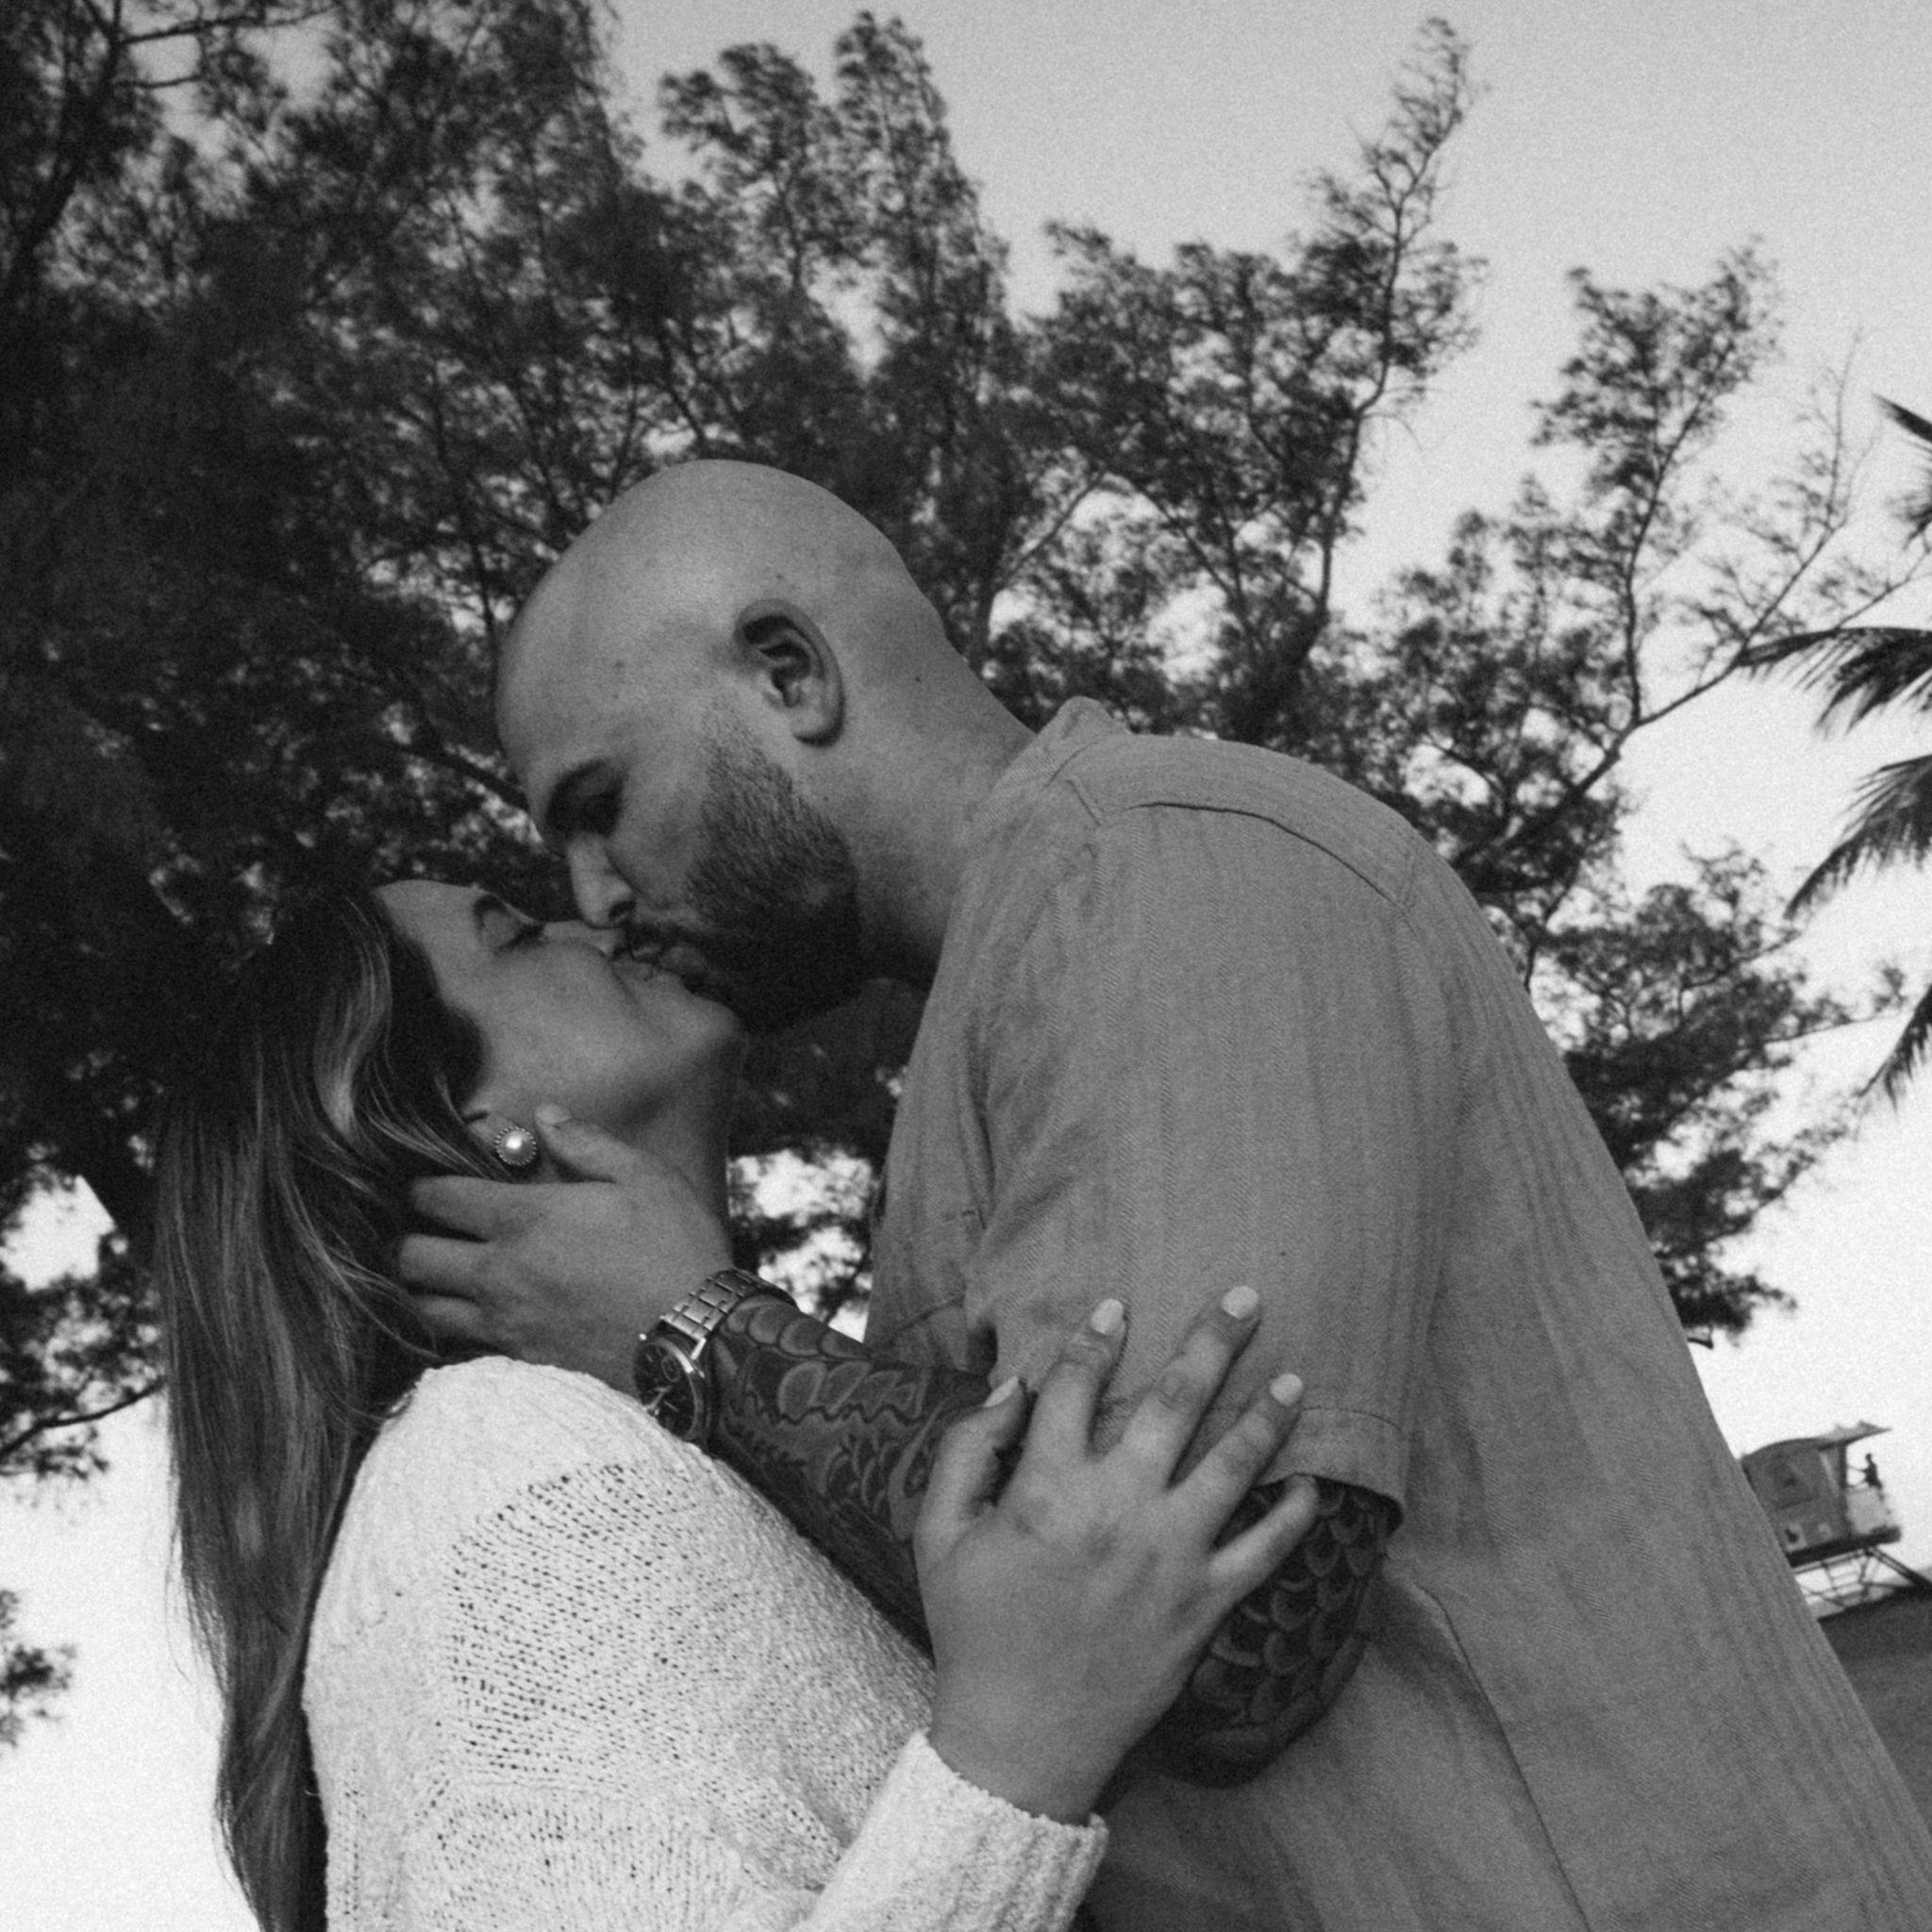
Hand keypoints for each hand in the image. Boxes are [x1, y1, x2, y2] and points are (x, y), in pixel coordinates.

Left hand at [398, 1111, 731, 1392]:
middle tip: (421, 1229)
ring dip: (420, 1287)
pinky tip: (469, 1316)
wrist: (696, 1337)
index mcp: (525, 1219)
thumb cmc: (675, 1249)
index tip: (422, 1183)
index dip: (420, 1186)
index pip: (439, 1198)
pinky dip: (450, 1327)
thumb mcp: (645, 1178)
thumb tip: (546, 1117)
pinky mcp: (521, 1359)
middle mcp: (501, 1272)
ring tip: (435, 1274)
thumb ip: (587, 1144)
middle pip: (412, 1258)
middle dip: (405, 1238)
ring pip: (424, 1308)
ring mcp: (506, 1321)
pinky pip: (458, 1345)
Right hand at [916, 1288, 1318, 1822]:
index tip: (1115, 1308)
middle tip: (1245, 1296)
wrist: (1019, 1740)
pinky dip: (1294, 1518)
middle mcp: (1117, 1509)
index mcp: (1047, 1488)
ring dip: (1268, 1415)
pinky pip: (1264, 1553)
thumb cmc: (974, 1631)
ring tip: (1297, 1375)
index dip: (1093, 1339)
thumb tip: (1012, 1388)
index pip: (1076, 1386)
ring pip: (1233, 1465)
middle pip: (1174, 1402)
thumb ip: (968, 1450)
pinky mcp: (1204, 1606)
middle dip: (1211, 1342)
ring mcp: (1169, 1557)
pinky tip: (1312, 1486)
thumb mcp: (938, 1535)